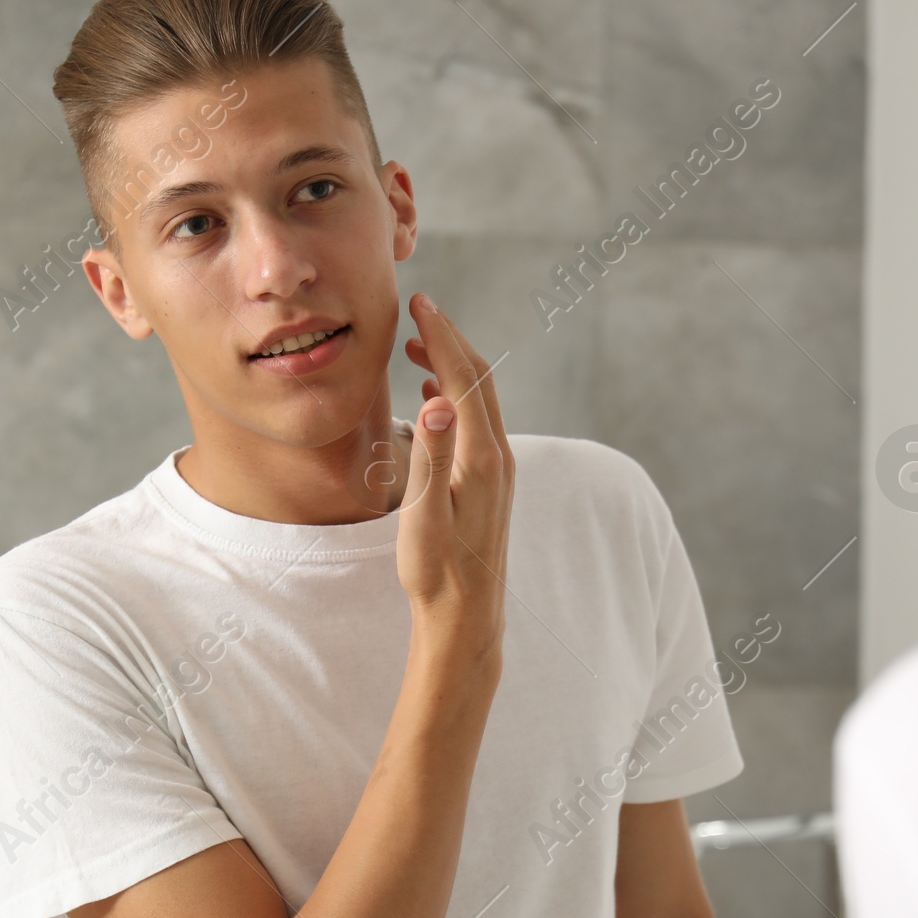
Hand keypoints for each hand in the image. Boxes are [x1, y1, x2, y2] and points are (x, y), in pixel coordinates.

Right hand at [396, 294, 512, 666]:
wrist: (467, 615)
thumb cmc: (437, 571)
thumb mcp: (424, 515)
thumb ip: (431, 455)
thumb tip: (438, 398)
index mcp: (481, 458)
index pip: (463, 378)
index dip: (440, 336)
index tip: (419, 301)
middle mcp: (498, 457)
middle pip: (479, 380)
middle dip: (450, 340)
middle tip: (421, 308)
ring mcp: (498, 470)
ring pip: (480, 399)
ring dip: (452, 365)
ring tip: (418, 345)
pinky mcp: (492, 482)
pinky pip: (478, 421)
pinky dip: (457, 395)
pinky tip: (434, 395)